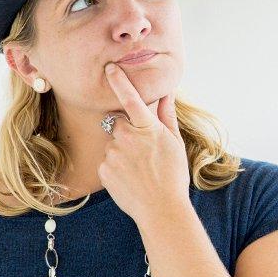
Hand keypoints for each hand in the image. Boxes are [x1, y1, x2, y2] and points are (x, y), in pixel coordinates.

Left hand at [98, 61, 189, 225]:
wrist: (161, 209)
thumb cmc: (173, 175)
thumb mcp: (174, 143)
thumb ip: (166, 115)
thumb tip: (166, 92)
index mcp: (147, 128)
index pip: (130, 98)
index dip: (119, 81)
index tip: (109, 67)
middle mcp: (127, 137)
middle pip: (118, 123)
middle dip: (126, 131)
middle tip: (143, 151)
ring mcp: (113, 153)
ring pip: (113, 144)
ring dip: (122, 151)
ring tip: (139, 170)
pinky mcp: (103, 169)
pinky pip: (107, 161)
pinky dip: (116, 167)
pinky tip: (130, 179)